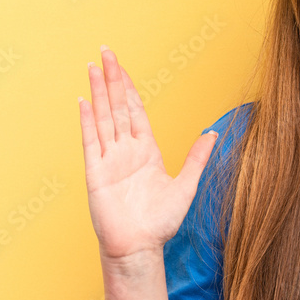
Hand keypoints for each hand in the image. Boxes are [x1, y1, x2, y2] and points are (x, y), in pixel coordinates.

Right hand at [79, 46, 217, 260]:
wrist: (140, 247)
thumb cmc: (160, 223)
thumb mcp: (186, 185)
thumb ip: (197, 158)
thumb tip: (214, 134)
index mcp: (147, 151)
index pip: (136, 112)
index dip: (131, 89)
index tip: (124, 68)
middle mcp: (126, 151)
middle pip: (118, 107)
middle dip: (113, 79)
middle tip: (107, 52)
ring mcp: (109, 159)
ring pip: (104, 117)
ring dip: (100, 91)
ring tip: (94, 66)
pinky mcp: (96, 172)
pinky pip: (91, 141)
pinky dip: (88, 120)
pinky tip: (84, 100)